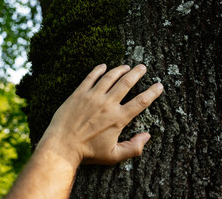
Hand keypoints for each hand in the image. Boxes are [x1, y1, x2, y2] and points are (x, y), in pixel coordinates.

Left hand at [38, 64, 162, 166]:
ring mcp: (92, 97)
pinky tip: (103, 66)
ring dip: (120, 70)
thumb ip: (133, 147)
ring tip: (126, 66)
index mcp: (118, 118)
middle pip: (126, 83)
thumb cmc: (87, 152)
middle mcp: (107, 104)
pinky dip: (97, 70)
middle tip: (142, 67)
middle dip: (137, 73)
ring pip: (109, 77)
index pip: (140, 102)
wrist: (62, 145)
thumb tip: (147, 136)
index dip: (152, 93)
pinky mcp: (79, 94)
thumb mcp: (113, 156)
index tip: (159, 85)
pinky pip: (90, 77)